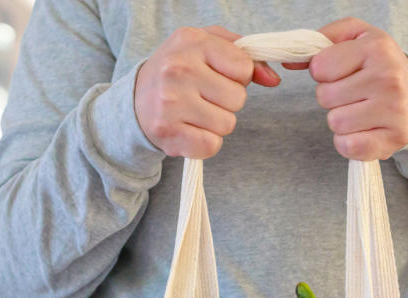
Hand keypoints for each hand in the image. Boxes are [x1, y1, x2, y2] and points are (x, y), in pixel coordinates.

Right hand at [135, 26, 280, 158]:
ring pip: (227, 124)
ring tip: (195, 112)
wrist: (134, 100)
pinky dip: (205, 143)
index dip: (238, 76)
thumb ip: (245, 56)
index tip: (217, 77)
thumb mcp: (208, 48)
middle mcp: (179, 69)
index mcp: (192, 41)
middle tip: (203, 97)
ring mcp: (170, 102)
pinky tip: (190, 130)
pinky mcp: (167, 132)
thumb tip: (273, 79)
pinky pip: (211, 145)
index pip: (244, 67)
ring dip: (216, 123)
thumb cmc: (179, 70)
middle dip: (227, 102)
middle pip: (238, 99)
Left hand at [285, 18, 407, 160]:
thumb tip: (290, 63)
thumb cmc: (375, 62)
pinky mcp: (395, 138)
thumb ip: (319, 40)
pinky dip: (348, 141)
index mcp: (376, 48)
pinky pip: (348, 146)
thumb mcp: (354, 36)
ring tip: (360, 108)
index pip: (319, 67)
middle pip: (325, 97)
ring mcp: (395, 110)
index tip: (340, 71)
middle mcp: (389, 78)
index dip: (323, 71)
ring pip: (335, 122)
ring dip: (340, 118)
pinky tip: (363, 129)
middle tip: (353, 92)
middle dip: (331, 95)